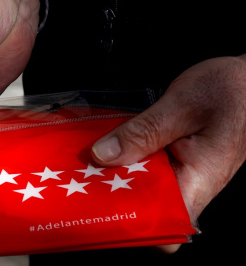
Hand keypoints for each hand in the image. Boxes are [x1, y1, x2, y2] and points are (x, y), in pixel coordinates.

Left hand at [91, 55, 245, 252]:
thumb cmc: (231, 89)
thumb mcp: (181, 106)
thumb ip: (143, 131)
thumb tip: (103, 155)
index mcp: (199, 180)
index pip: (168, 225)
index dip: (136, 225)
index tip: (102, 209)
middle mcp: (191, 183)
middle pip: (147, 206)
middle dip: (114, 193)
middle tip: (84, 177)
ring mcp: (183, 171)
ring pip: (143, 184)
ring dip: (117, 172)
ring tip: (90, 160)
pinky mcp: (176, 157)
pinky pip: (147, 165)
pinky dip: (128, 156)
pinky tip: (110, 145)